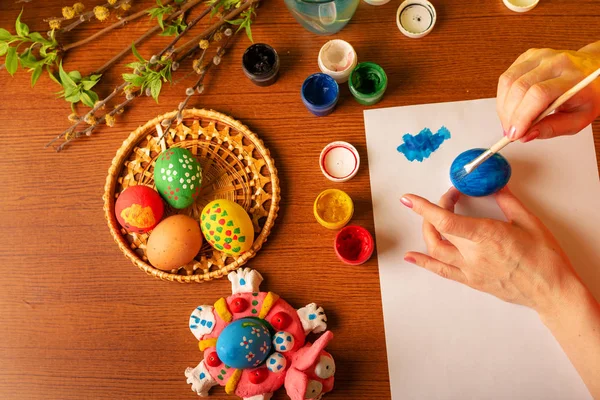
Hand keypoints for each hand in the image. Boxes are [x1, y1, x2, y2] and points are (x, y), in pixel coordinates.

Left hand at [400, 187, 580, 314]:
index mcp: (486, 235)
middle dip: (435, 209)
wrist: (551, 290)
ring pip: (434, 250)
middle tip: (449, 198)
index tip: (409, 199)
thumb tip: (496, 184)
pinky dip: (423, 262)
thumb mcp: (528, 221)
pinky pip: (441, 271)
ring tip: (430, 218)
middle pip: (438, 230)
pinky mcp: (470, 280)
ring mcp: (469, 269)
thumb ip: (507, 200)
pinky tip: (411, 257)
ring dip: (427, 230)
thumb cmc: (545, 257)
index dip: (424, 208)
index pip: (445, 220)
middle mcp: (473, 254)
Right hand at [496, 42, 599, 142]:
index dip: (522, 116)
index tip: (515, 134)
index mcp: (573, 78)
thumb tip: (526, 135)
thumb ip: (552, 129)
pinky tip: (512, 105)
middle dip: (509, 115)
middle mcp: (555, 62)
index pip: (539, 94)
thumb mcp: (578, 120)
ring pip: (508, 81)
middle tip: (511, 132)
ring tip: (510, 120)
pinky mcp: (529, 56)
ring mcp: (540, 56)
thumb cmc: (587, 94)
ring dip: (503, 106)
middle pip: (519, 87)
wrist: (592, 70)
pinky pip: (506, 76)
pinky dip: (504, 95)